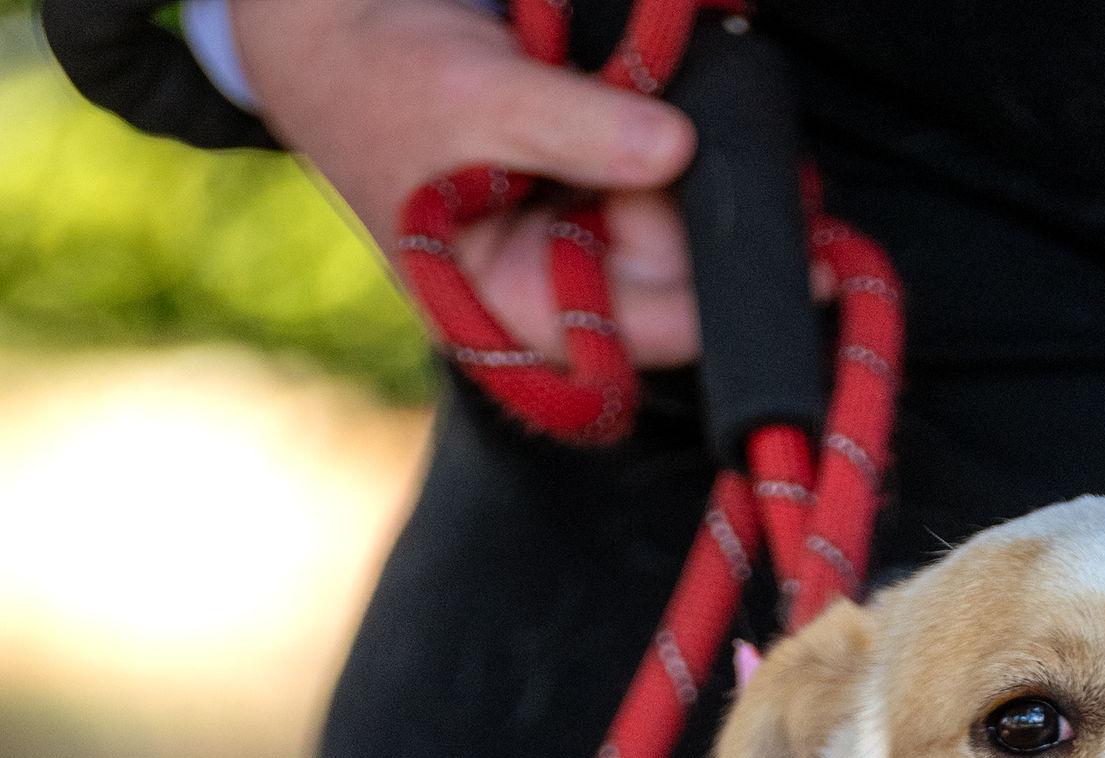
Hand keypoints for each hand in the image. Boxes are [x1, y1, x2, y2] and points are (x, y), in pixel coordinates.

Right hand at [228, 0, 699, 366]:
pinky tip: (623, 99)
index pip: (654, 331)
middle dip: (688, 205)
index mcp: (521, 312)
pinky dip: (654, 137)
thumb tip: (675, 147)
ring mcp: (578, 244)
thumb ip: (575, 129)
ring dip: (671, 162)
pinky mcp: (589, 195)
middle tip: (661, 119)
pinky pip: (655, 179)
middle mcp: (559, 295)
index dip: (705, 277)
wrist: (338, 39)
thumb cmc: (384, 82)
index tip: (726, 198)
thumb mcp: (477, 98)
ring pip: (675, 224)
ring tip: (620, 99)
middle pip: (678, 280)